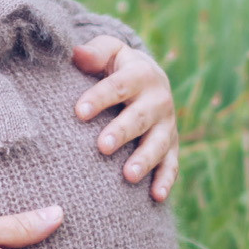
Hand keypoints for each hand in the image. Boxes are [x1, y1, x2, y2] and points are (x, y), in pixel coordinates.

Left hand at [71, 36, 178, 200]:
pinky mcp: (172, 146)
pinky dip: (165, 180)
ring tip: (127, 175)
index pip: (118, 86)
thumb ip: (95, 52)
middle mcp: (158, 100)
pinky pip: (171, 164)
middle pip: (140, 117)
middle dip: (122, 132)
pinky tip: (155, 196)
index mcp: (141, 74)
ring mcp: (167, 125)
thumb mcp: (109, 52)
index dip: (99, 97)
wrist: (149, 78)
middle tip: (102, 146)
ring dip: (144, 160)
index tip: (79, 112)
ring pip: (158, 144)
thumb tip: (77, 54)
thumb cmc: (117, 66)